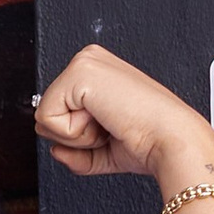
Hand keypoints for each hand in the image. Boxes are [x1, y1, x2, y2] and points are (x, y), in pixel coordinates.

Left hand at [34, 43, 213, 196]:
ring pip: (44, 117)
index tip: (111, 130)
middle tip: (110, 128)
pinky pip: (47, 118)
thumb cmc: (150, 140)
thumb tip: (55, 151)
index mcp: (96, 73)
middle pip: (46, 114)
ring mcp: (83, 63)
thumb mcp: (103, 150)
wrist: (169, 140)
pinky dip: (74, 133)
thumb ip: (76, 151)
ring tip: (109, 123)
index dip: (79, 136)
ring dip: (76, 135)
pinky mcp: (79, 73)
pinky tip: (104, 120)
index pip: (58, 112)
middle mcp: (88, 61)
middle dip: (74, 136)